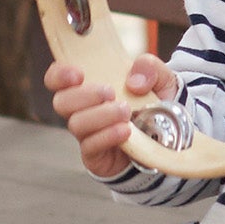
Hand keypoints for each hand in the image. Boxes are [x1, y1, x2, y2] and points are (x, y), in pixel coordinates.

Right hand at [48, 48, 173, 178]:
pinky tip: (126, 131)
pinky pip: (90, 146)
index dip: (59, 75)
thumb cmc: (154, 102)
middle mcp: (82, 110)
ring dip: (100, 115)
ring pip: (76, 124)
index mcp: (88, 85)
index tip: (78, 74)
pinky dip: (107, 136)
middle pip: (61, 102)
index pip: (56, 79)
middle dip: (83, 95)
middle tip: (109, 92)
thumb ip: (149, 68)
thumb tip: (134, 82)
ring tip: (125, 112)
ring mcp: (87, 133)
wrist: (168, 136)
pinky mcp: (96, 155)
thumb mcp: (160, 78)